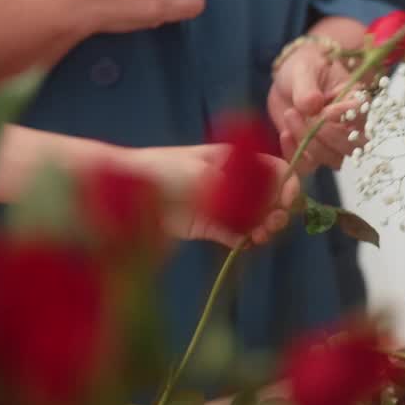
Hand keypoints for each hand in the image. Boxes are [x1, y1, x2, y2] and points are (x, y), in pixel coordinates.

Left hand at [128, 146, 297, 247]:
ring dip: (264, 227)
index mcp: (234, 159)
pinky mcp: (209, 227)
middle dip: (278, 209)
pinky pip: (237, 235)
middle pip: (270, 195)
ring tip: (259, 237)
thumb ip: (237, 189)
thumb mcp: (200, 174)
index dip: (287, 183)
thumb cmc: (159, 173)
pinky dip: (246, 240)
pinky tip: (246, 245)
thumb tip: (269, 201)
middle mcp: (233, 181)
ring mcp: (222, 205)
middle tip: (271, 224)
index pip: (274, 167)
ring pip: (257, 217)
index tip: (286, 202)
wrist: (117, 196)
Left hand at [268, 42, 363, 172]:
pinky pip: (310, 166)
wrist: (289, 80)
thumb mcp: (304, 69)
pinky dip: (296, 156)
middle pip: (352, 146)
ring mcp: (333, 142)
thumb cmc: (304, 68)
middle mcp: (350, 126)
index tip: (324, 110)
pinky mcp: (313, 152)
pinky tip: (284, 135)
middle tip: (299, 113)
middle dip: (326, 135)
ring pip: (333, 159)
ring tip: (290, 116)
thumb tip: (312, 105)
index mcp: (355, 100)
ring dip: (310, 145)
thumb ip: (307, 87)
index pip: (360, 114)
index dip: (345, 116)